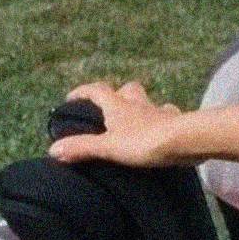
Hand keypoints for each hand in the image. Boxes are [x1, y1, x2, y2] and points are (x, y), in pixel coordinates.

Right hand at [47, 79, 182, 168]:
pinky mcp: (177, 122)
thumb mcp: (108, 147)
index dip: (82, 92)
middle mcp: (138, 104)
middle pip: (127, 89)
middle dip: (117, 93)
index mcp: (118, 106)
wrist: (185, 140)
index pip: (96, 91)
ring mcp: (159, 111)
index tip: (71, 98)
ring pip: (148, 100)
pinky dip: (164, 117)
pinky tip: (164, 125)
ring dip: (141, 104)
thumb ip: (82, 148)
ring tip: (136, 117)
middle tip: (110, 106)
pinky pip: (169, 114)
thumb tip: (52, 150)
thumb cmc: (145, 142)